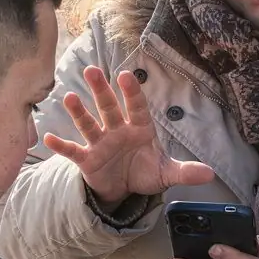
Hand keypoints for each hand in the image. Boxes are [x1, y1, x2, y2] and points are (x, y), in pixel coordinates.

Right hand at [44, 66, 213, 207]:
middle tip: (91, 69)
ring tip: (68, 97)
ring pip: (89, 125)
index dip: (132, 92)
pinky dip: (61, 146)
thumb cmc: (144, 171)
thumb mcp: (166, 173)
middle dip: (101, 90)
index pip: (136, 107)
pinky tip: (47, 139)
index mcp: (139, 129)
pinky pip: (73, 151)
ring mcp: (100, 144)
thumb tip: (210, 174)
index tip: (125, 75)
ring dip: (79, 112)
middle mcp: (118, 131)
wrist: (124, 189)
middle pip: (109, 108)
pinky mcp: (87, 160)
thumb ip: (185, 172)